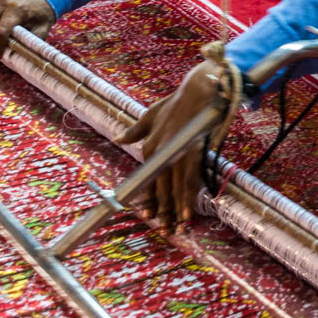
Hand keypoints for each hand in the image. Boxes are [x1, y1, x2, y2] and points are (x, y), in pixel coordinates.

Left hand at [116, 60, 223, 229]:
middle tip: (165, 230)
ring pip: (174, 188)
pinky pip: (189, 179)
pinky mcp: (192, 150)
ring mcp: (176, 152)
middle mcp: (159, 151)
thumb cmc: (178, 102)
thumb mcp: (151, 115)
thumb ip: (135, 130)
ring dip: (175, 210)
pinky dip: (186, 197)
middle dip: (163, 211)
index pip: (149, 179)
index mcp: (149, 145)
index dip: (151, 200)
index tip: (151, 216)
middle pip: (161, 188)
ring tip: (176, 228)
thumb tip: (118, 138)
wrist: (199, 87)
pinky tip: (185, 213)